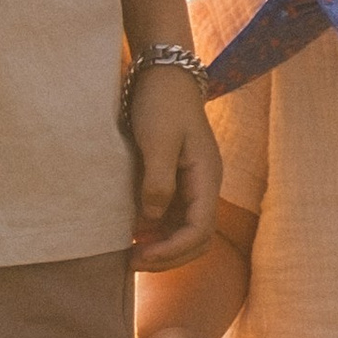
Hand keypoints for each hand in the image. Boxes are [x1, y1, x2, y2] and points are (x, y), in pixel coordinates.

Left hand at [127, 68, 219, 268]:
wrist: (163, 74)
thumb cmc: (162, 103)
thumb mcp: (157, 140)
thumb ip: (157, 182)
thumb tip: (152, 220)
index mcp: (207, 178)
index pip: (199, 231)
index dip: (171, 250)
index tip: (139, 255)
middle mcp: (204, 186)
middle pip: (197, 238)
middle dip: (168, 256)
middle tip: (132, 262)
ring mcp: (192, 184)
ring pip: (184, 231)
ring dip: (161, 246)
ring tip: (130, 253)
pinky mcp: (177, 180)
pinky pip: (172, 216)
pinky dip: (155, 231)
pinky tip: (132, 233)